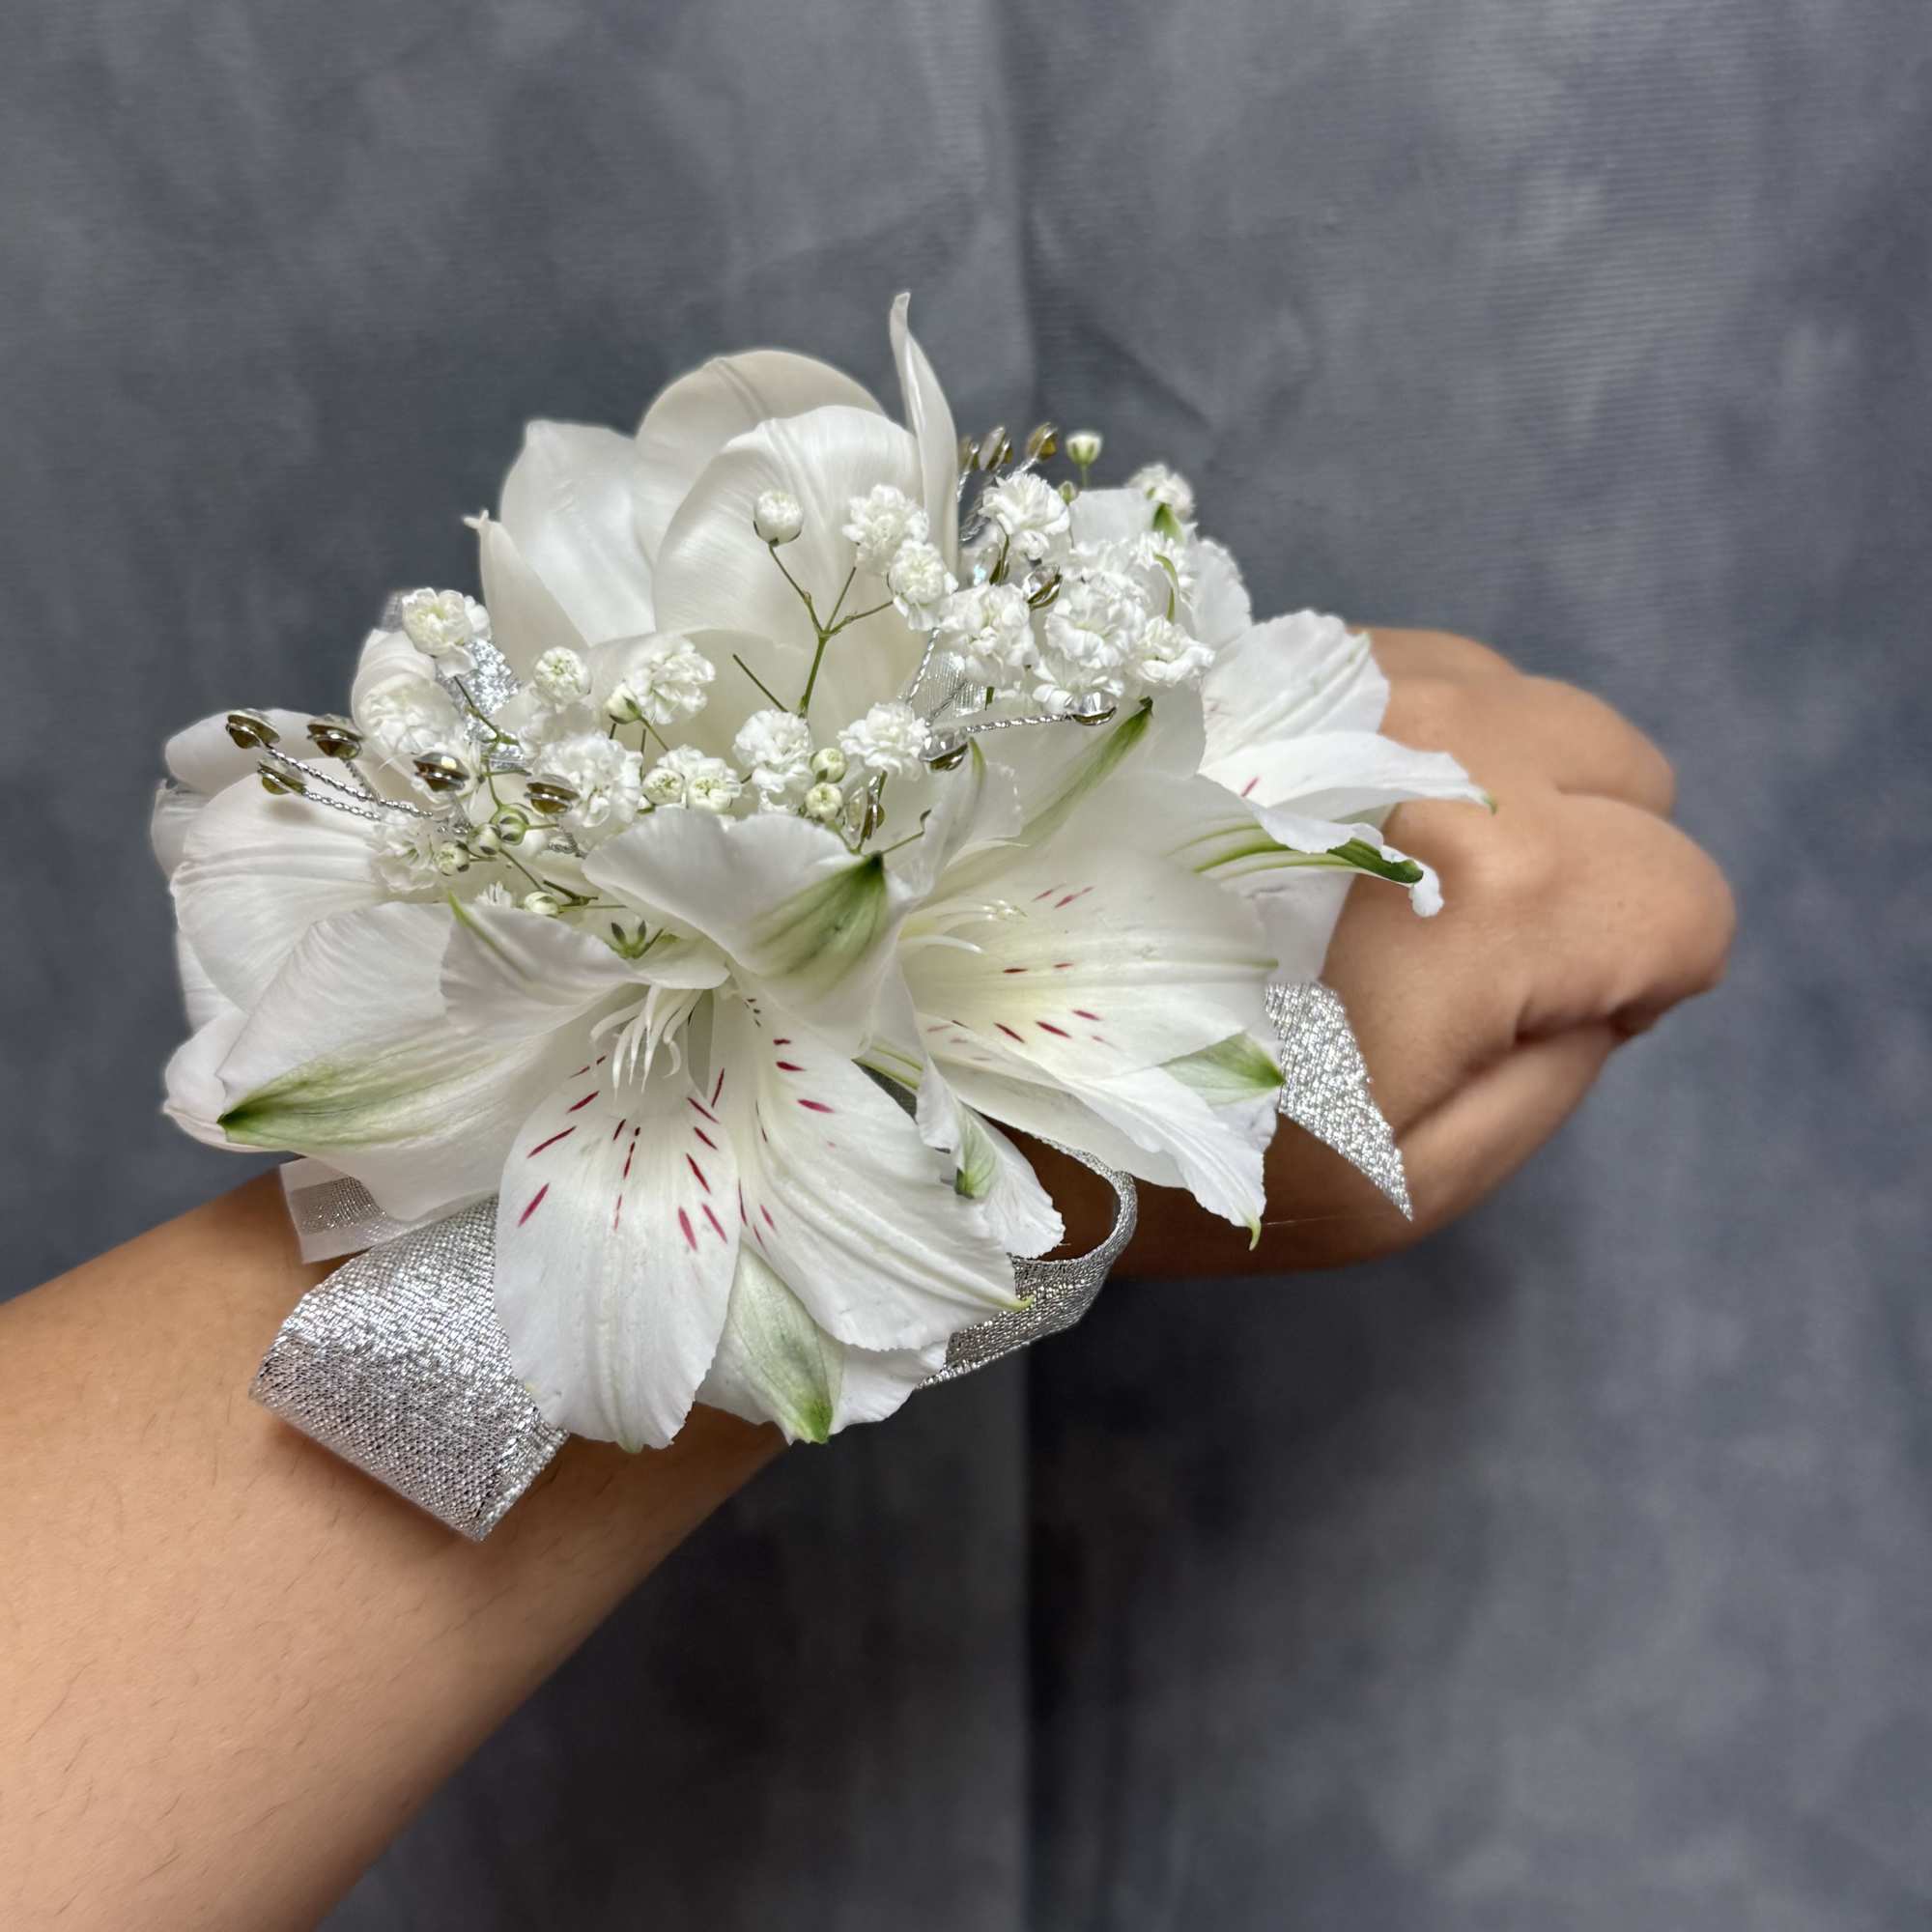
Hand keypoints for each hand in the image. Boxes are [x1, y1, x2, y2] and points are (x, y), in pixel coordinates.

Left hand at [1047, 627, 1736, 1274]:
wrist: (954, 1031)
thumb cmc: (1175, 1141)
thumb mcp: (1407, 1182)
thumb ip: (1556, 1073)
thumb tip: (1611, 981)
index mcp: (1497, 889)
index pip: (1685, 900)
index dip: (1634, 979)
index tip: (1524, 1019)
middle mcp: (1440, 743)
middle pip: (1628, 769)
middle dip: (1587, 866)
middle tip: (1453, 956)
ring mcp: (1346, 673)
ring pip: (1527, 703)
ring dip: (1496, 793)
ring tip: (1363, 890)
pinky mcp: (1261, 644)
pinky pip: (1418, 665)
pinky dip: (1409, 740)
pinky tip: (1306, 823)